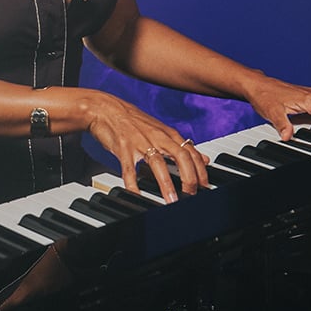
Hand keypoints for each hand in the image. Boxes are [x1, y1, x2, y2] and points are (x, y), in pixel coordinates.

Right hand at [87, 92, 208, 203]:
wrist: (105, 109)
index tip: (204, 186)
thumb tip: (204, 159)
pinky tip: (137, 196)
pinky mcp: (123, 148)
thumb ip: (183, 146)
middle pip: (180, 156)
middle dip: (189, 177)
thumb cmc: (133, 121)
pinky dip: (133, 184)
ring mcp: (140, 142)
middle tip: (191, 195)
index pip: (191, 152)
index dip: (200, 170)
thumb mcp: (161, 131)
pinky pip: (129, 169)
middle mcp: (157, 137)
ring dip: (166, 184)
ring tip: (171, 201)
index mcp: (167, 134)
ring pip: (157, 163)